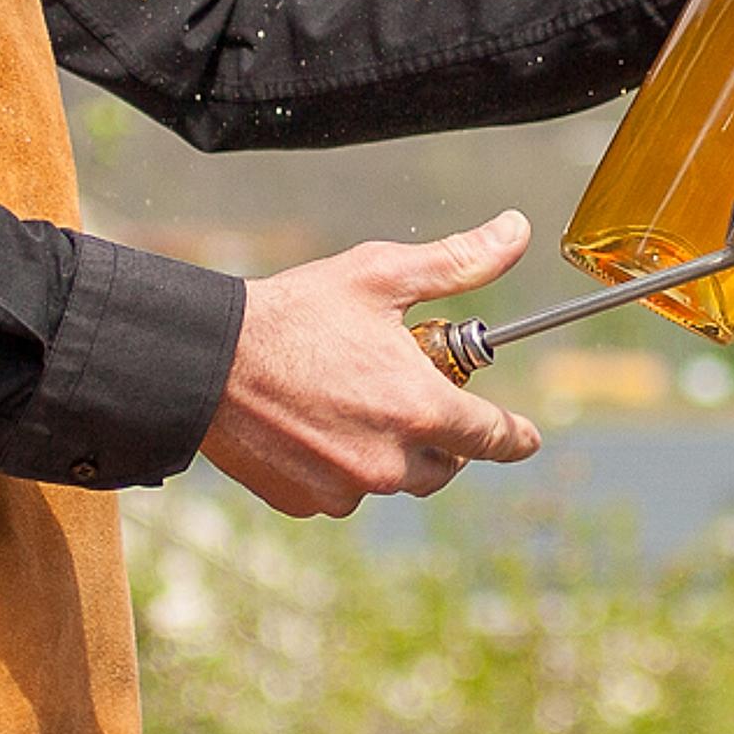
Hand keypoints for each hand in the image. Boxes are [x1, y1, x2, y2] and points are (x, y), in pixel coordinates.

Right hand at [199, 215, 545, 517]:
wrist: (207, 361)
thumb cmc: (296, 313)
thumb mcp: (382, 276)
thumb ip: (458, 262)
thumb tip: (516, 231)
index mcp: (419, 410)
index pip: (492, 438)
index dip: (515, 437)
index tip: (526, 438)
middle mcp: (389, 462)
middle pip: (444, 465)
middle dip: (442, 436)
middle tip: (413, 394)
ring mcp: (345, 488)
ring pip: (392, 480)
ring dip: (390, 451)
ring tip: (356, 402)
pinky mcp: (304, 501)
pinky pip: (343, 491)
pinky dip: (343, 465)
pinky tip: (318, 424)